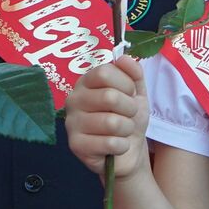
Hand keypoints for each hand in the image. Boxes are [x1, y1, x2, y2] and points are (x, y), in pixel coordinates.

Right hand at [65, 55, 150, 179]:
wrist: (128, 151)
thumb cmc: (128, 118)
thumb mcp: (137, 92)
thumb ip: (134, 73)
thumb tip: (124, 58)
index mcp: (86, 82)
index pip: (104, 72)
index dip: (126, 84)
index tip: (130, 94)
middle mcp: (74, 99)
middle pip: (109, 96)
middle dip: (130, 108)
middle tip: (129, 115)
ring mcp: (71, 123)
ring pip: (111, 122)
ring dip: (127, 128)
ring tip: (123, 131)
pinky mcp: (75, 145)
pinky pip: (109, 143)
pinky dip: (122, 146)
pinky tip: (117, 146)